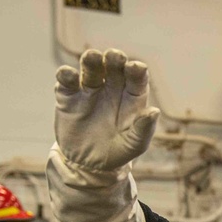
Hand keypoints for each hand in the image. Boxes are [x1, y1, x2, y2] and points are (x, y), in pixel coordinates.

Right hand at [54, 49, 159, 171]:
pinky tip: (68, 75)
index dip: (137, 71)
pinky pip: (66, 82)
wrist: (89, 165)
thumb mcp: (135, 145)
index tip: (136, 67)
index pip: (136, 80)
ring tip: (92, 56)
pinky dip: (66, 75)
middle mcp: (112, 90)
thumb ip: (144, 129)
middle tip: (115, 56)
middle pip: (113, 68)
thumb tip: (154, 112)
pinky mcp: (68, 97)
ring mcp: (89, 91)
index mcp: (132, 99)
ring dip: (91, 60)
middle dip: (114, 59)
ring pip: (91, 69)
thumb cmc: (119, 152)